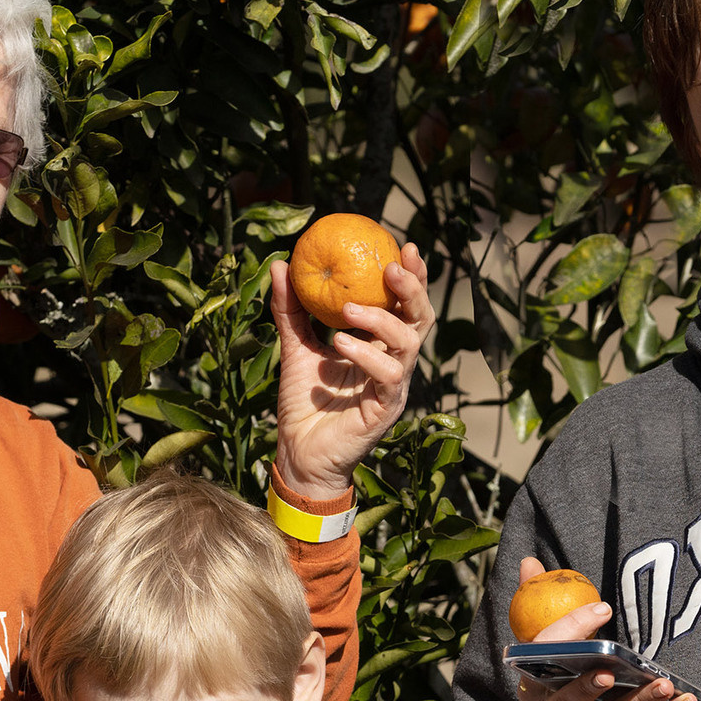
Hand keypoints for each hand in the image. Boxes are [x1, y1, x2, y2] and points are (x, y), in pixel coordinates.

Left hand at [268, 245, 436, 497]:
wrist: (299, 454)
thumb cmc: (304, 405)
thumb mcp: (295, 347)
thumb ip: (291, 309)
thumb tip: (280, 263)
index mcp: (380, 347)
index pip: (404, 305)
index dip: (410, 276)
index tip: (401, 246)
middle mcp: (394, 363)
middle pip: (421, 318)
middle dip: (413, 287)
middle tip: (392, 264)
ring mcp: (393, 386)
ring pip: (408, 343)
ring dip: (382, 319)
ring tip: (348, 308)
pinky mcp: (385, 408)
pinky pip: (388, 375)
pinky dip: (366, 354)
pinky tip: (341, 343)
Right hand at [509, 556, 699, 700]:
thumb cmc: (555, 685)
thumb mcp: (538, 652)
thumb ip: (535, 605)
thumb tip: (529, 561)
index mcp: (533, 684)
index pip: (544, 655)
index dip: (570, 631)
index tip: (601, 608)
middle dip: (586, 688)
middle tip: (609, 671)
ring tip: (664, 684)